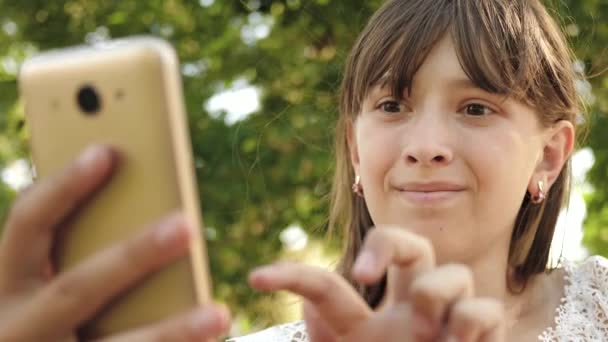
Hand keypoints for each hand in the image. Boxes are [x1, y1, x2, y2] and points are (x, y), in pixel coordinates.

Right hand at [0, 145, 229, 340]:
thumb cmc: (42, 317)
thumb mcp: (39, 285)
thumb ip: (71, 250)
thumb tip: (142, 203)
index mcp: (7, 284)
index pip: (27, 225)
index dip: (63, 187)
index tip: (106, 152)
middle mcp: (18, 325)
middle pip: (76, 287)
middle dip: (133, 256)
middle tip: (185, 226)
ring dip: (171, 331)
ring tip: (219, 315)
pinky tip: (208, 340)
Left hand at [249, 226, 504, 340]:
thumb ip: (325, 335)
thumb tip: (311, 303)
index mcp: (365, 325)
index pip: (327, 288)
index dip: (292, 278)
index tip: (255, 279)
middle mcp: (407, 312)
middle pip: (407, 244)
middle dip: (387, 243)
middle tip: (363, 274)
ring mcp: (448, 321)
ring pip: (451, 272)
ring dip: (430, 294)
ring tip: (421, 330)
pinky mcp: (484, 335)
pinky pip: (481, 307)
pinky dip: (469, 320)